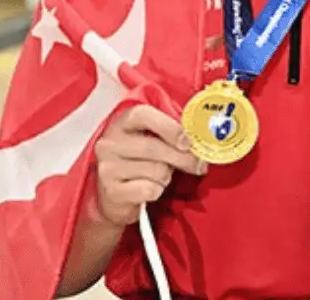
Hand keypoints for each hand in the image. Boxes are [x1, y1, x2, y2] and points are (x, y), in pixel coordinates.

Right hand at [91, 104, 205, 227]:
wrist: (113, 193)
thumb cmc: (138, 161)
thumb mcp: (150, 139)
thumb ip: (170, 134)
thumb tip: (201, 140)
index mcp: (122, 123)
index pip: (143, 115)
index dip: (170, 127)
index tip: (188, 141)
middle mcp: (110, 143)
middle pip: (154, 147)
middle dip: (183, 158)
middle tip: (198, 164)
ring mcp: (108, 168)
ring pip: (156, 171)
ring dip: (167, 176)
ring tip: (161, 175)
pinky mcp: (112, 191)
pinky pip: (150, 190)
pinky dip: (157, 190)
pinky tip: (150, 188)